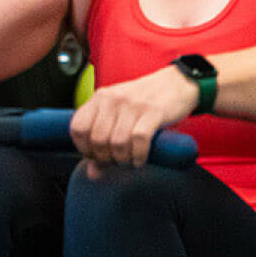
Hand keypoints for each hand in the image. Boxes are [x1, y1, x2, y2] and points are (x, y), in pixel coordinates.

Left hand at [70, 65, 198, 173]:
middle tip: (116, 161)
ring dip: (123, 160)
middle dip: (106, 158)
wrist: (177, 83)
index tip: (95, 156)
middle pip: (98, 139)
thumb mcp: (120, 115)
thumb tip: (93, 173)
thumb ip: (104, 140)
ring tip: (129, 162)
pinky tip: (140, 160)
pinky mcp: (153, 112)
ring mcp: (133, 105)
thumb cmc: (146, 101)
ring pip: (117, 143)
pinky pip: (139, 140)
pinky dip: (139, 156)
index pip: (78, 128)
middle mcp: (113, 100)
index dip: (84, 148)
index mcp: (100, 98)